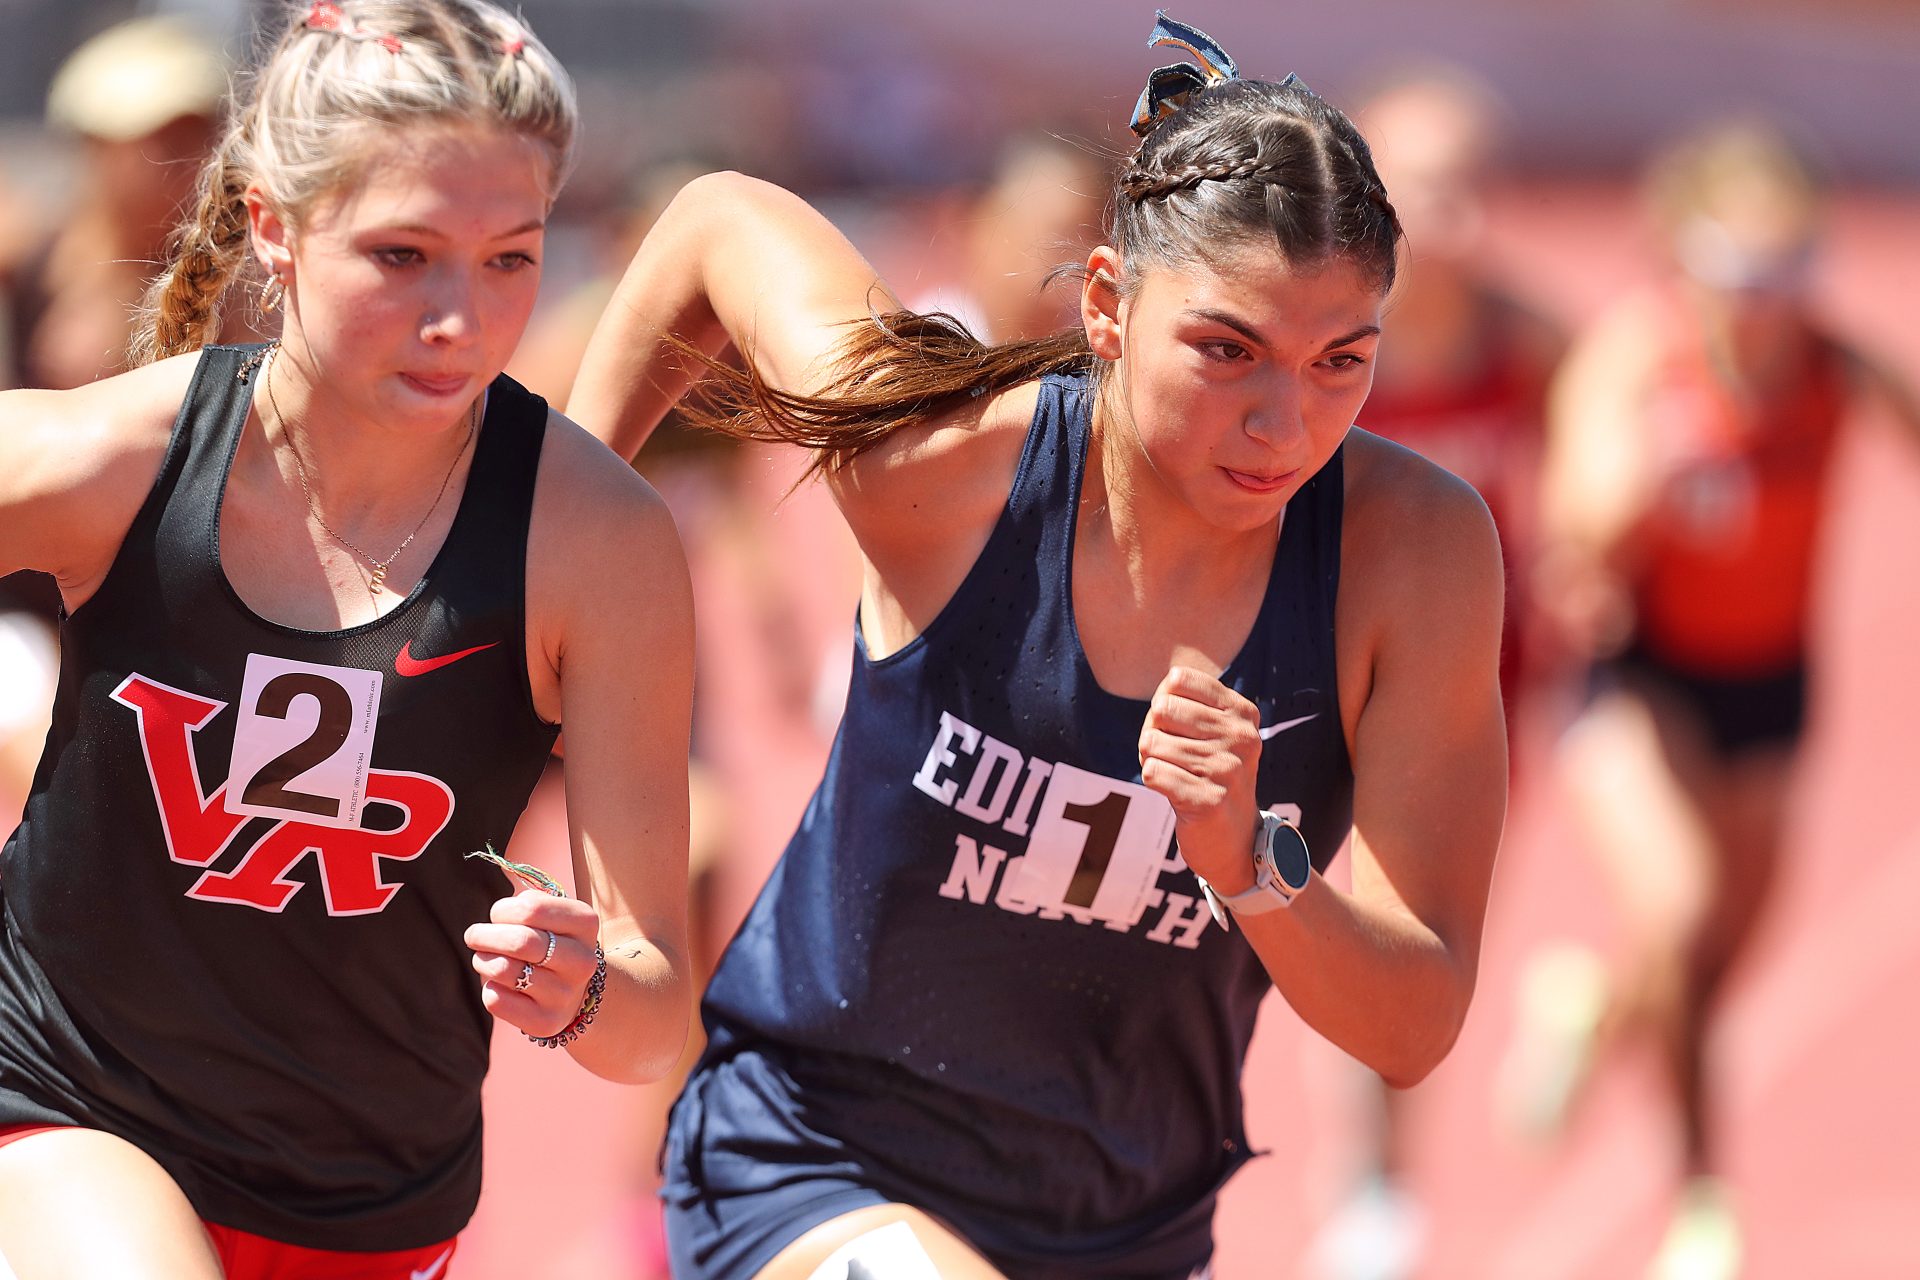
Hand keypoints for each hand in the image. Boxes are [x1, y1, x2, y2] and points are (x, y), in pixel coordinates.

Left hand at [465, 889, 601, 1038]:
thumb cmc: (554, 942)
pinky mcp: (546, 1022)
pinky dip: (488, 988)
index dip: (503, 910)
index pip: (531, 907)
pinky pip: (498, 1001)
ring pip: (504, 971)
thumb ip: (528, 902)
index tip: (497, 914)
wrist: (579, 993)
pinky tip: (499, 984)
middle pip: (519, 941)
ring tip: (484, 958)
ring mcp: (566, 994)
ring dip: (483, 960)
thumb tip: (499, 908)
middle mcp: (582, 960)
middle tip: (473, 935)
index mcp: (586, 924)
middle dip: (484, 935)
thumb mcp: (554, 916)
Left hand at [1138, 665, 1260, 894]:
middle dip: (1153, 732)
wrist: (1235, 840)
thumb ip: (1184, 701)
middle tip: (1173, 757)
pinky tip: (1174, 793)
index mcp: (1242, 714)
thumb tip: (1162, 695)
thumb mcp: (1211, 732)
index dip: (1163, 704)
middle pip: (1161, 710)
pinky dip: (1153, 781)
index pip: (1178, 680)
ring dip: (1152, 761)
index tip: (1179, 729)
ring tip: (1176, 776)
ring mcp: (1227, 770)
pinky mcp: (1208, 801)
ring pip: (1151, 743)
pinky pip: (1152, 772)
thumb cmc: (1211, 776)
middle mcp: (1241, 738)